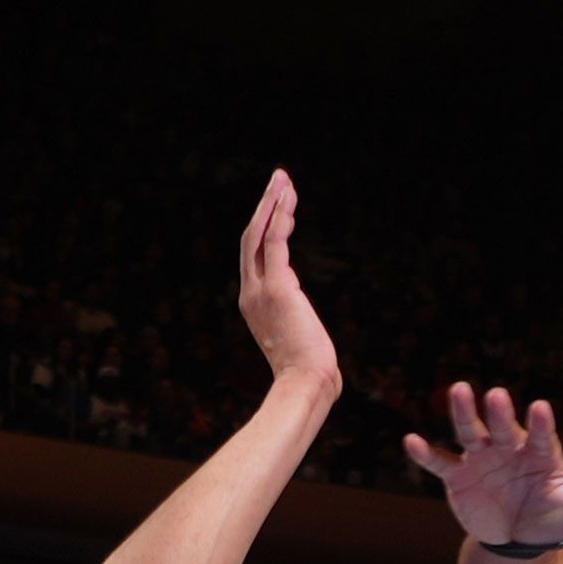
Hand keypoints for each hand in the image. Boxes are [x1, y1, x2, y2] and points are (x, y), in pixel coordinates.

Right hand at [234, 168, 338, 402]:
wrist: (305, 385)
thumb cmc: (309, 373)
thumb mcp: (300, 343)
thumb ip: (299, 327)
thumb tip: (312, 338)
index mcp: (253, 304)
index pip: (256, 257)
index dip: (266, 228)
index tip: (282, 208)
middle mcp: (250, 293)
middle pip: (250, 239)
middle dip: (264, 207)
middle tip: (278, 179)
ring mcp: (260, 289)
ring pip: (259, 233)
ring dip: (272, 203)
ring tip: (283, 179)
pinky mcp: (277, 286)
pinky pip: (274, 240)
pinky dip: (281, 215)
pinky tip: (288, 196)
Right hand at [401, 384, 562, 551]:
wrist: (520, 539)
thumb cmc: (554, 517)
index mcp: (541, 453)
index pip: (543, 434)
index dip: (542, 424)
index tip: (543, 407)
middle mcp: (510, 448)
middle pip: (503, 426)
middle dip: (499, 412)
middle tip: (496, 393)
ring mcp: (482, 460)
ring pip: (470, 432)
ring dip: (463, 413)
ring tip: (458, 390)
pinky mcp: (458, 478)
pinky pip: (440, 463)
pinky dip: (425, 453)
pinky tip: (410, 440)